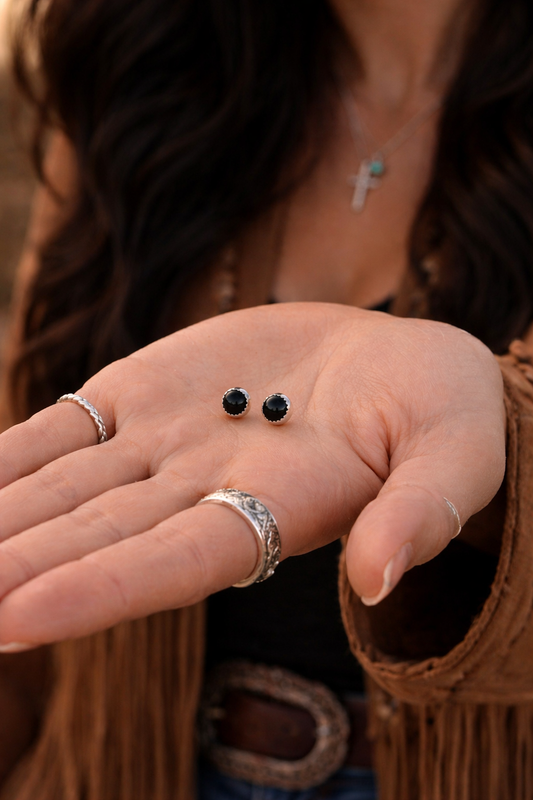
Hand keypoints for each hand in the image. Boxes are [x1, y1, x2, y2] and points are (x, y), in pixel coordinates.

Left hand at [0, 303, 504, 647]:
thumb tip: (379, 576)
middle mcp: (205, 491)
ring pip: (65, 490)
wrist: (394, 361)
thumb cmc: (439, 415)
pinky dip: (9, 456)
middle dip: (18, 565)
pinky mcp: (143, 397)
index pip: (177, 562)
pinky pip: (63, 431)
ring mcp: (165, 445)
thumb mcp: (456, 453)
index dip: (102, 589)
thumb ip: (422, 511)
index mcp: (278, 512)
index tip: (17, 618)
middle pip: (98, 536)